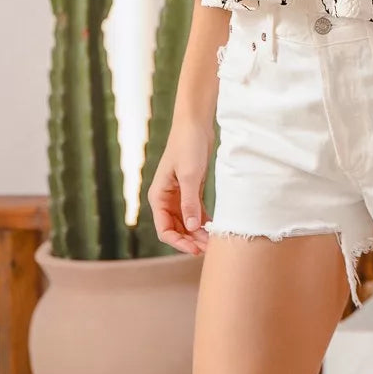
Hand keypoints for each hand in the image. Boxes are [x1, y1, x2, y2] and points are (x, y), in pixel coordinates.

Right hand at [147, 121, 214, 255]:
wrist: (195, 124)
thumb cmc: (188, 145)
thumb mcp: (190, 175)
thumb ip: (190, 202)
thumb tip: (192, 228)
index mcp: (158, 196)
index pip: (164, 229)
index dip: (178, 242)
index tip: (195, 249)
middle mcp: (166, 198)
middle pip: (176, 228)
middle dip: (190, 240)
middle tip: (209, 248)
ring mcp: (179, 194)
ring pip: (186, 222)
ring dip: (198, 232)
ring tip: (213, 240)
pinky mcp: (191, 189)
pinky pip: (195, 211)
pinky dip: (203, 221)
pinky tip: (214, 227)